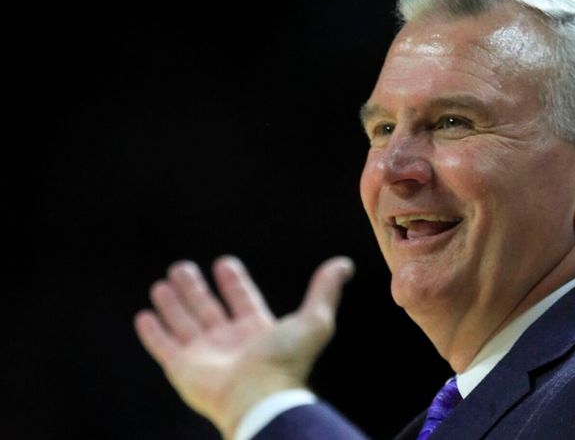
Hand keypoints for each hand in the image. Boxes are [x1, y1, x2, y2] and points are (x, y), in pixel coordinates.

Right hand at [134, 255, 354, 438]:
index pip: (242, 299)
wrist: (259, 397)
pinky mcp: (182, 369)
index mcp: (257, 330)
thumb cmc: (286, 361)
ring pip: (184, 323)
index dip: (234, 282)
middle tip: (182, 267)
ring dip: (173, 304)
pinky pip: (163, 347)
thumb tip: (344, 264)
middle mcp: (230, 341)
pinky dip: (153, 332)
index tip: (224, 263)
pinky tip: (145, 316)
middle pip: (208, 308)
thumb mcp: (314, 320)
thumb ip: (325, 290)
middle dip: (195, 288)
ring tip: (162, 283)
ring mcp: (205, 355)